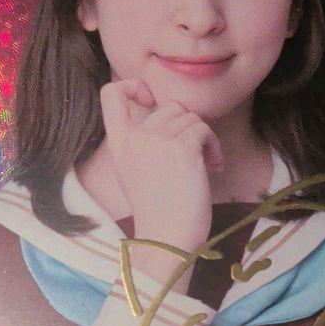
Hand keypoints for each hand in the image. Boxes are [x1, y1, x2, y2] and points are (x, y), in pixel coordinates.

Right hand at [100, 80, 223, 265]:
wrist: (168, 239)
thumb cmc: (160, 212)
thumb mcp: (137, 172)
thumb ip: (144, 144)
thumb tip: (171, 116)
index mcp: (118, 144)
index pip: (110, 93)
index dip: (132, 86)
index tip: (151, 100)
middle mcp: (134, 138)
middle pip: (169, 106)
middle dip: (188, 127)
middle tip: (196, 155)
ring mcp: (156, 140)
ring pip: (191, 118)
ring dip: (204, 139)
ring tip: (205, 165)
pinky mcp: (181, 147)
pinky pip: (204, 129)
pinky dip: (214, 147)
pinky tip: (212, 168)